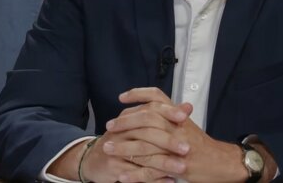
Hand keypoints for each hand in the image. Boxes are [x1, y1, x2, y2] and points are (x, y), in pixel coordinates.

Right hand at [47, 88, 189, 182]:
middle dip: (169, 140)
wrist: (95, 159)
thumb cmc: (122, 141)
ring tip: (181, 167)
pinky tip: (168, 180)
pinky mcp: (114, 166)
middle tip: (187, 148)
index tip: (185, 116)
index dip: (168, 111)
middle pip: (147, 131)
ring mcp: (117, 148)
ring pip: (144, 154)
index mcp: (130, 116)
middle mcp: (123, 129)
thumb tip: (188, 107)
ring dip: (165, 162)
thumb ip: (165, 116)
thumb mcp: (140, 125)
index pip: (150, 108)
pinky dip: (154, 178)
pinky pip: (137, 173)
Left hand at [104, 87, 249, 182]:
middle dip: (124, 122)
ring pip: (144, 145)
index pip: (156, 96)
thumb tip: (149, 106)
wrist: (221, 163)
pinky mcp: (176, 166)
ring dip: (123, 148)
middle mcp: (176, 127)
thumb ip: (169, 114)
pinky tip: (121, 176)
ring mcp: (176, 146)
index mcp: (177, 115)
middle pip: (145, 118)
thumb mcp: (186, 124)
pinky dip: (135, 174)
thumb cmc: (201, 144)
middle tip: (109, 126)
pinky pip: (151, 170)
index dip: (138, 94)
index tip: (121, 98)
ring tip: (107, 149)